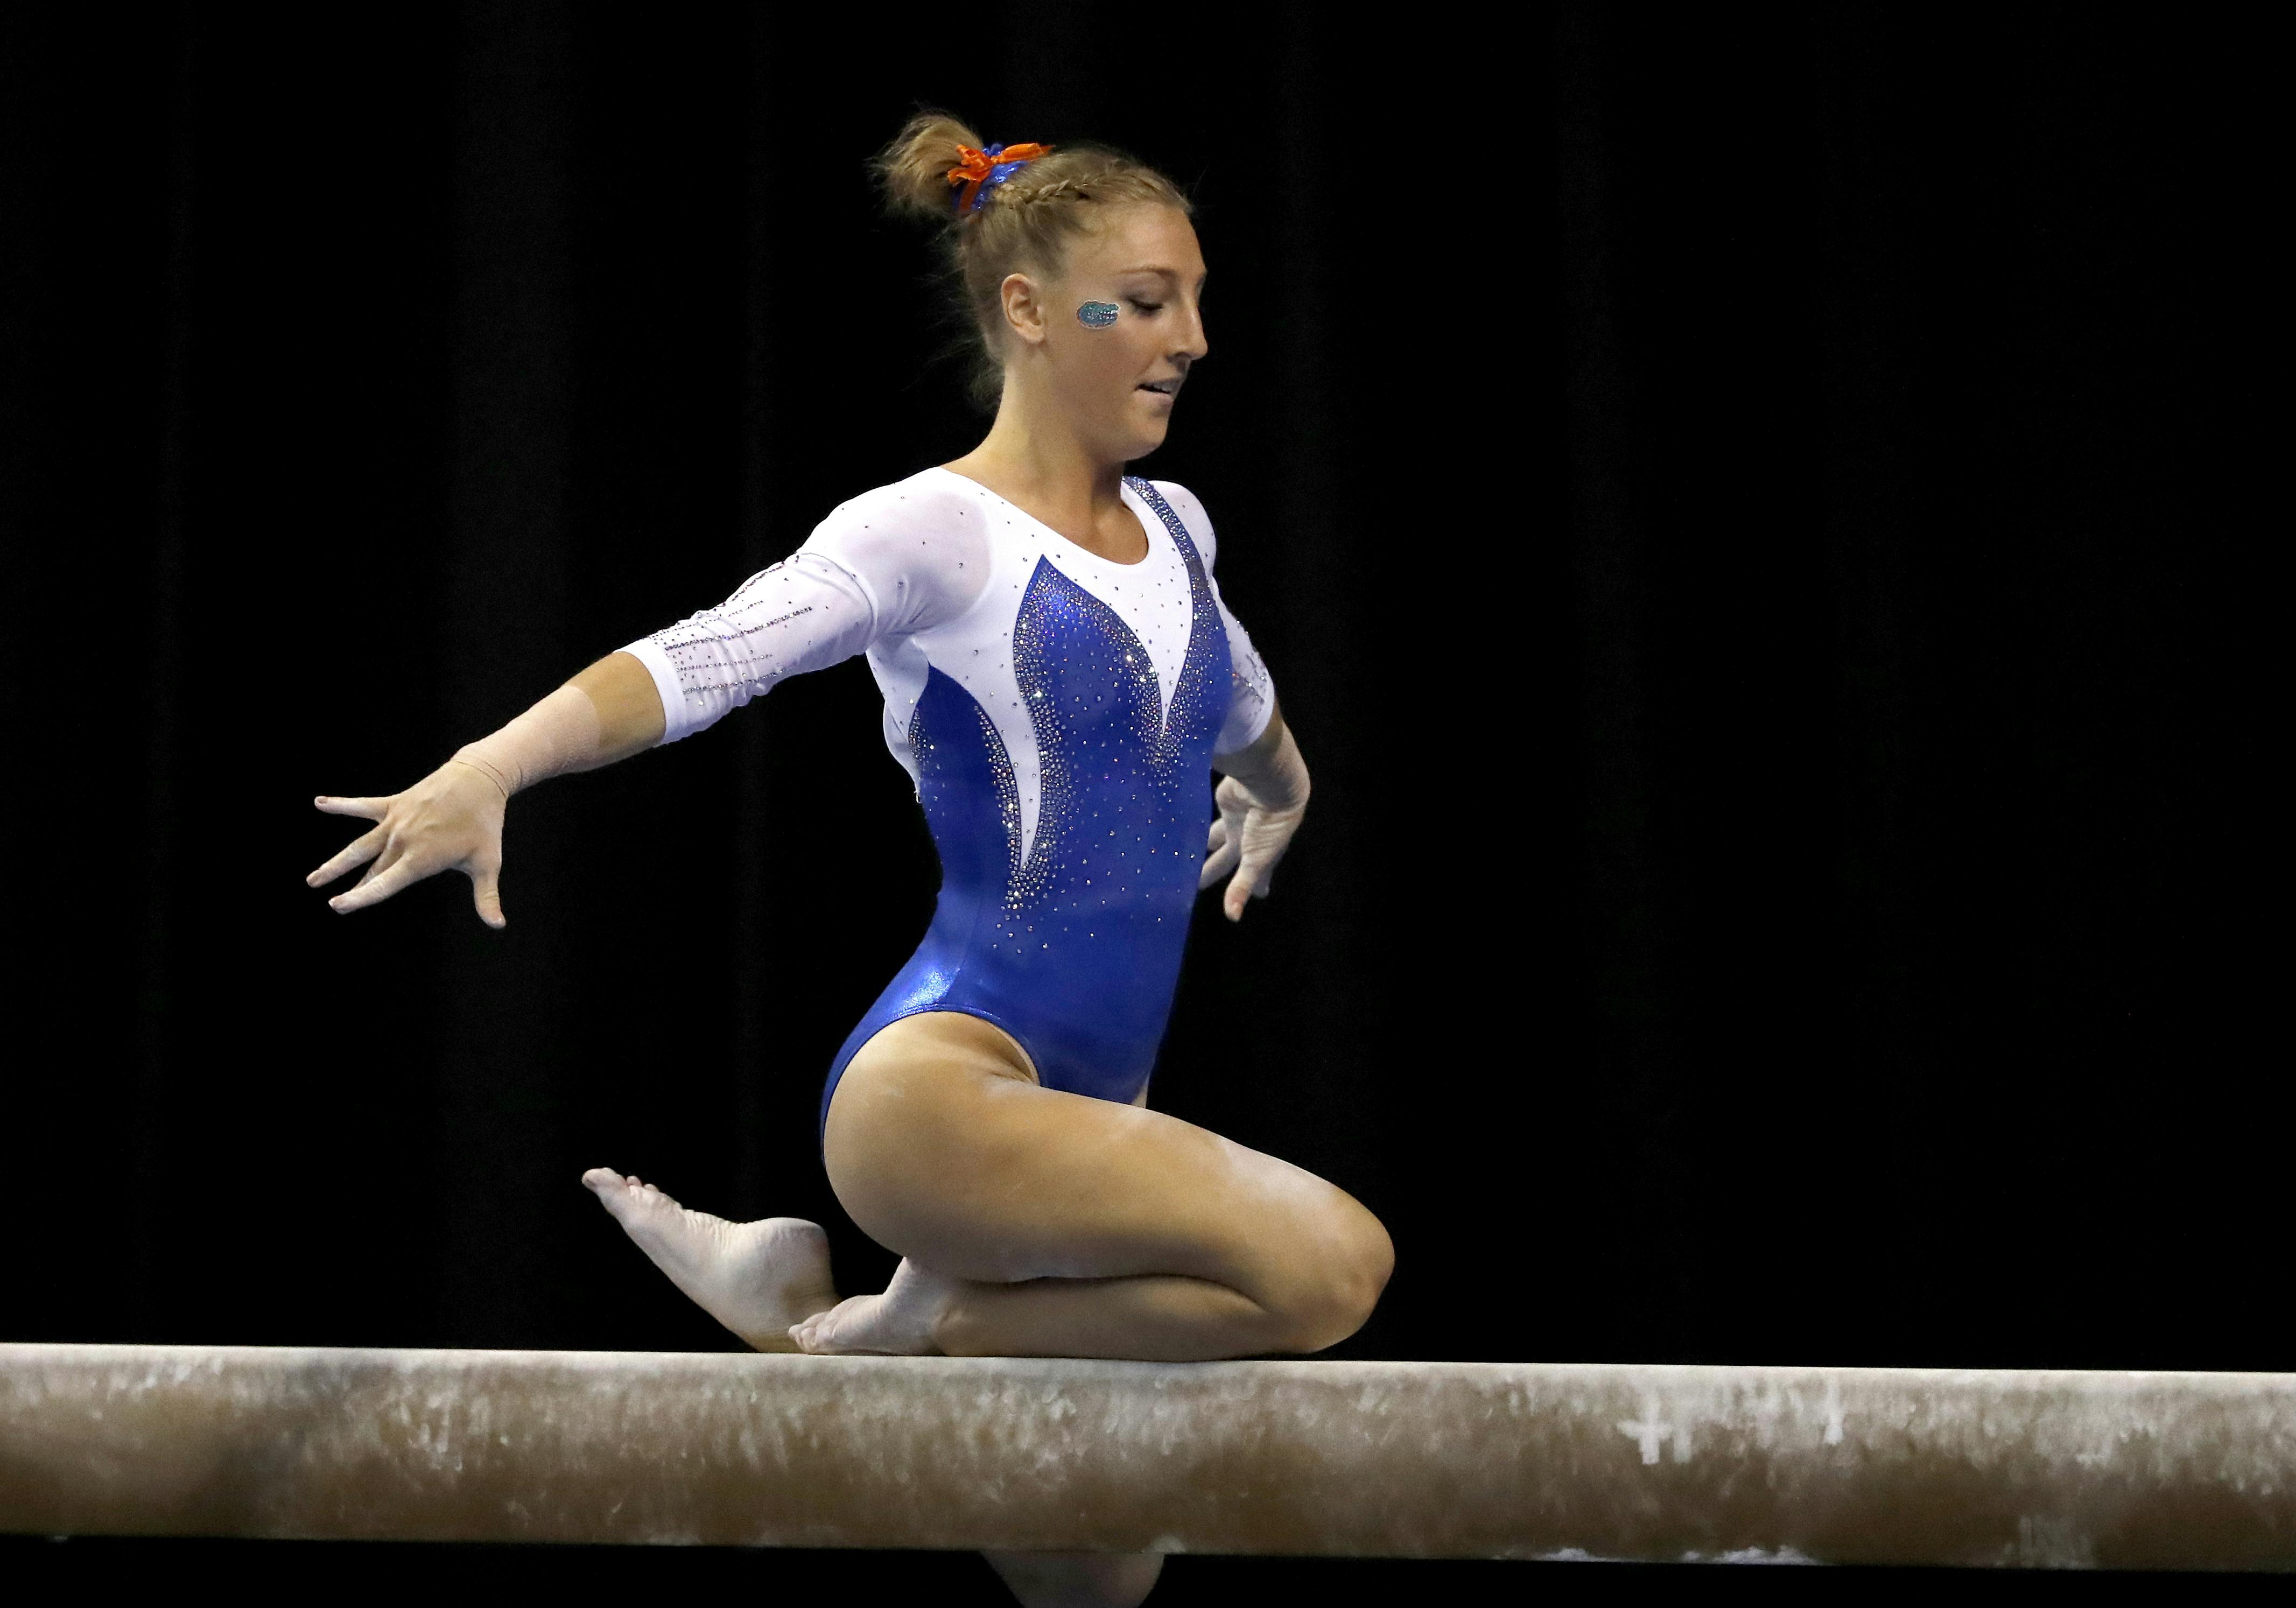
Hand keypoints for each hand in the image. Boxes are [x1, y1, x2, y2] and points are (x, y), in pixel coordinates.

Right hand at [307, 759, 509, 927]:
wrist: (480, 779)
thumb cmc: (485, 825)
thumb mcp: (488, 863)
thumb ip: (487, 897)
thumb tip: (498, 925)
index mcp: (421, 859)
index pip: (385, 884)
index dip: (360, 897)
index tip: (338, 905)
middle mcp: (403, 841)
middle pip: (372, 870)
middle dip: (353, 887)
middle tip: (331, 901)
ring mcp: (396, 821)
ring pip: (359, 846)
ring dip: (336, 862)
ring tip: (313, 878)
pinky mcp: (394, 803)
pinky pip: (362, 805)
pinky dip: (341, 804)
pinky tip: (318, 802)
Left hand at [1198, 773, 1305, 921]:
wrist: (1272, 782)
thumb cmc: (1270, 824)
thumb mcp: (1256, 859)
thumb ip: (1241, 886)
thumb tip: (1233, 918)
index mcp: (1262, 854)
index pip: (1256, 876)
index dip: (1252, 887)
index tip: (1255, 895)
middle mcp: (1250, 838)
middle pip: (1227, 859)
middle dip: (1214, 871)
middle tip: (1197, 885)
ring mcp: (1238, 820)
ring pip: (1217, 838)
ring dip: (1205, 848)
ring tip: (1187, 858)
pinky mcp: (1227, 803)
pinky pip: (1210, 818)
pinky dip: (1199, 826)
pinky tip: (1187, 830)